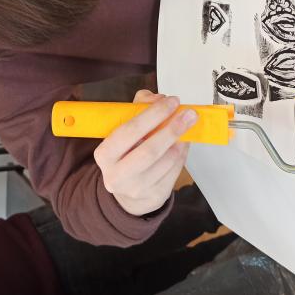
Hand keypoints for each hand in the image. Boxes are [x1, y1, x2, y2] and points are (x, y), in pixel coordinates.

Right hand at [93, 90, 197, 216]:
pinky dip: (182, 154)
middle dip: (172, 129)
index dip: (153, 115)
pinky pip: (175, 171)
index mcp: (104, 154)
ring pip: (167, 161)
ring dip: (181, 141)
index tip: (172, 101)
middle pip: (150, 151)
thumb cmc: (126, 152)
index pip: (129, 131)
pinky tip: (183, 144)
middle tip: (189, 114)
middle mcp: (117, 175)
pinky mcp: (155, 196)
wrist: (127, 190)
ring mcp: (136, 189)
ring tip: (187, 128)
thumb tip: (158, 99)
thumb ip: (139, 107)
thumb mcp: (125, 129)